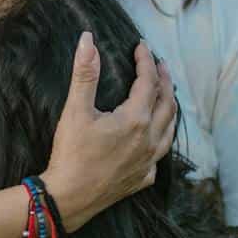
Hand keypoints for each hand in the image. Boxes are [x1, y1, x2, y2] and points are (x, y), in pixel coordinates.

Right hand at [38, 34, 175, 229]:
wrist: (68, 198)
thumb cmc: (71, 154)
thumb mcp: (76, 110)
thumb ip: (85, 73)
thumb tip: (88, 40)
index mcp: (136, 119)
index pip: (149, 81)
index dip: (146, 60)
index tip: (140, 46)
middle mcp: (150, 139)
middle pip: (167, 103)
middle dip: (165, 80)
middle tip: (160, 64)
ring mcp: (148, 161)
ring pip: (169, 129)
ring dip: (169, 108)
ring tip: (165, 96)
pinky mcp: (142, 178)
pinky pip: (160, 154)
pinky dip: (161, 138)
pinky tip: (153, 137)